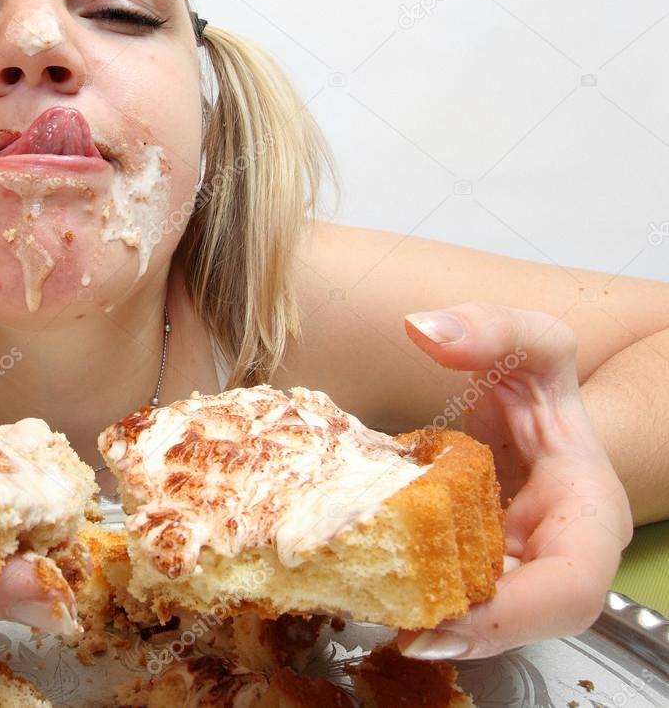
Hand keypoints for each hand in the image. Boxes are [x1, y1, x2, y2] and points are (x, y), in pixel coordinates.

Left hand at [396, 302, 631, 659]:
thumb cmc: (539, 379)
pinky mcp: (477, 561)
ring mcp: (515, 562)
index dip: (514, 616)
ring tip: (374, 615)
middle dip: (462, 631)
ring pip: (481, 614)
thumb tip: (426, 329)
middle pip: (520, 618)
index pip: (571, 587)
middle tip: (397, 632)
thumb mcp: (529, 342)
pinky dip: (415, 594)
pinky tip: (372, 591)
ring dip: (432, 623)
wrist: (524, 397)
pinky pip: (452, 590)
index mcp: (588, 512)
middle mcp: (557, 552)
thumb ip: (493, 328)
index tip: (445, 622)